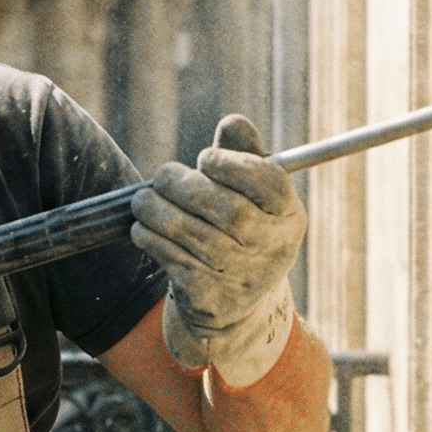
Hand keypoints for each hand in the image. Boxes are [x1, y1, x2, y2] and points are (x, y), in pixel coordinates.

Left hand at [130, 114, 306, 389]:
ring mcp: (243, 276)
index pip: (269, 184)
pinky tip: (143, 229)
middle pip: (228, 211)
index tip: (205, 159)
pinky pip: (173, 259)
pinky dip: (150, 239)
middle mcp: (272, 248)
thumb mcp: (249, 195)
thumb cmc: (239, 234)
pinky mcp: (211, 297)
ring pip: (193, 234)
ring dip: (157, 211)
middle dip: (184, 186)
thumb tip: (233, 122)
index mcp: (288, 215)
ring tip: (143, 201)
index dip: (233, 165)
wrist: (235, 309)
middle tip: (161, 177)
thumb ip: (242, 156)